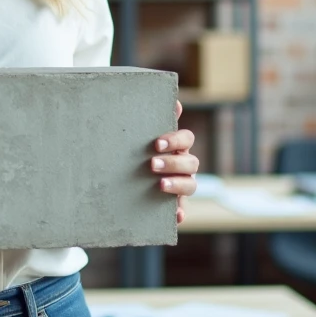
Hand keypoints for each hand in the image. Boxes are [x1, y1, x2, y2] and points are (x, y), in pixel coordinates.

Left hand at [150, 99, 197, 224]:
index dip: (175, 140)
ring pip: (191, 185)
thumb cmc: (138, 152)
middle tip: (151, 164)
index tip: (156, 143)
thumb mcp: (143, 136)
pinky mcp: (174, 206)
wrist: (124, 180)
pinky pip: (183, 211)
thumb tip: (175, 101)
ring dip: (178, 184)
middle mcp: (183, 166)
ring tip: (160, 185)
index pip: (186, 139)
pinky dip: (181, 213)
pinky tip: (175, 215)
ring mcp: (181, 186)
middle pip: (191, 163)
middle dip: (173, 162)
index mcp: (178, 147)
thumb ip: (154, 120)